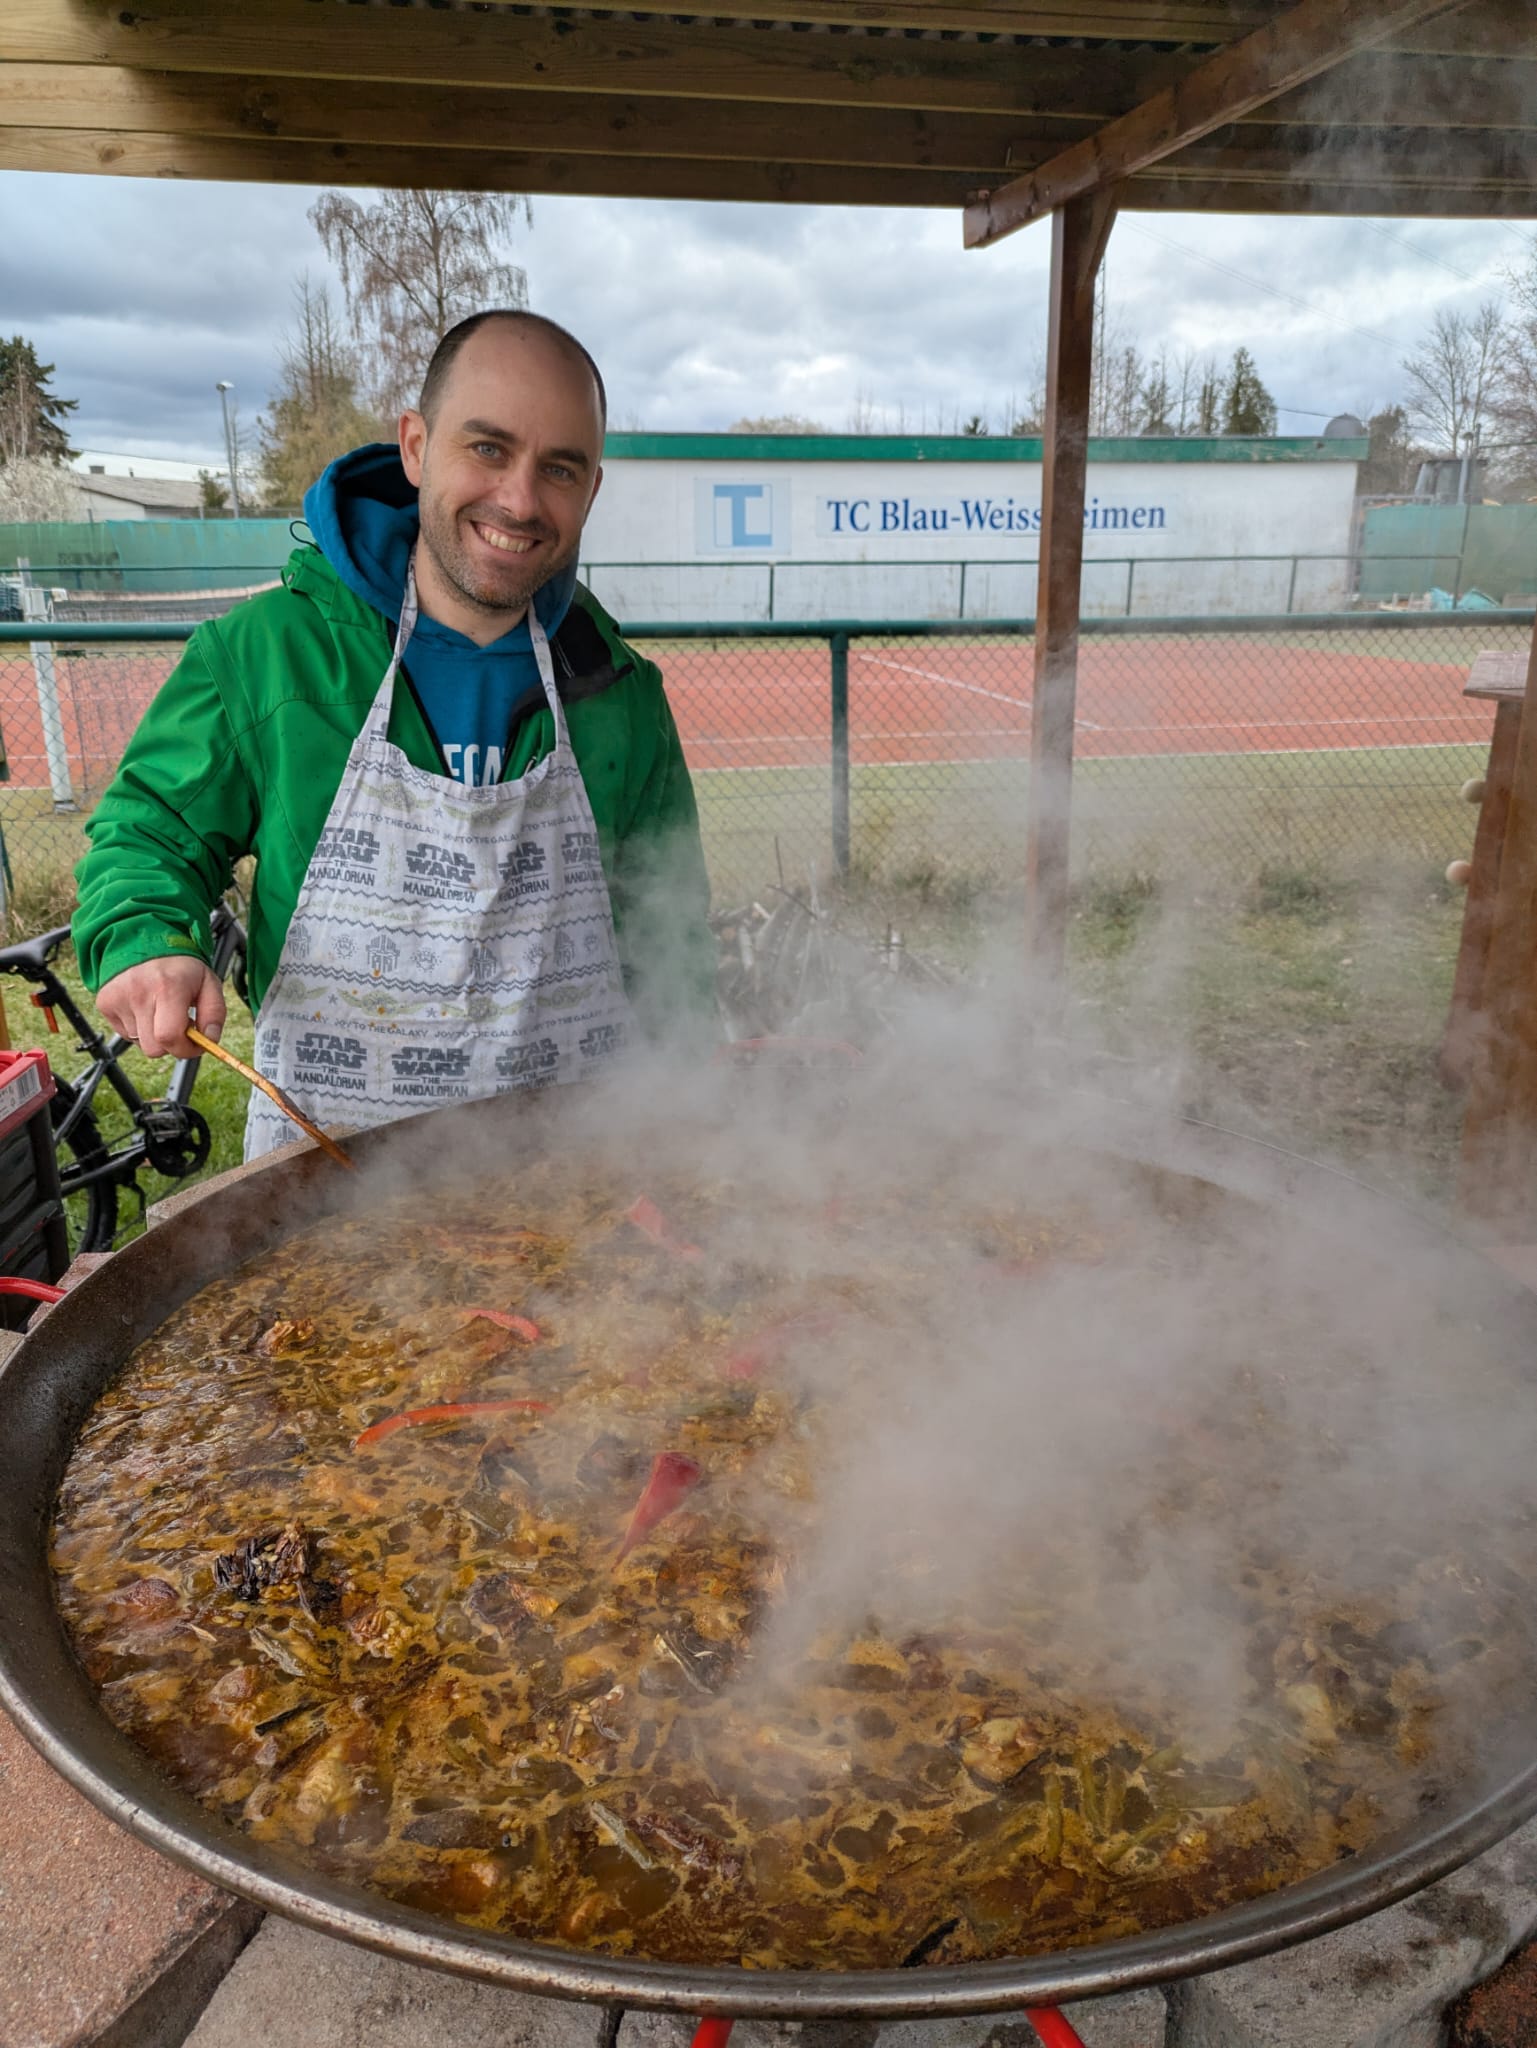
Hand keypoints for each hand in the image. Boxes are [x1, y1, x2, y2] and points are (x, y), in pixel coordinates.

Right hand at [96, 956, 226, 1059]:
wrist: (143, 939)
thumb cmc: (179, 964)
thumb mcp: (208, 982)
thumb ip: (215, 1013)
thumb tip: (210, 1040)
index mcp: (168, 987)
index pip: (169, 1037)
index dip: (185, 1049)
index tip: (195, 1045)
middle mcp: (139, 994)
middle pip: (153, 1048)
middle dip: (171, 1044)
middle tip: (180, 1026)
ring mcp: (118, 999)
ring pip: (139, 1042)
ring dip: (154, 1034)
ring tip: (160, 1010)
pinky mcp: (105, 1003)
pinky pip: (125, 1033)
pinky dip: (138, 1027)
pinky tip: (145, 1008)